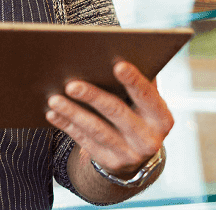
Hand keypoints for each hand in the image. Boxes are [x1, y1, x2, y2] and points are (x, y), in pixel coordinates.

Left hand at [45, 60, 172, 177]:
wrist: (135, 156)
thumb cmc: (136, 115)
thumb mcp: (144, 104)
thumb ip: (135, 84)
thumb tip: (112, 53)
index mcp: (162, 118)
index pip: (148, 96)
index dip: (134, 81)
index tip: (118, 65)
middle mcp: (149, 139)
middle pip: (117, 112)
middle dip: (93, 96)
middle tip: (71, 84)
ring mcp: (130, 154)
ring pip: (97, 130)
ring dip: (73, 112)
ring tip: (54, 99)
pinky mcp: (109, 162)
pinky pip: (84, 141)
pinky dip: (67, 125)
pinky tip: (53, 113)